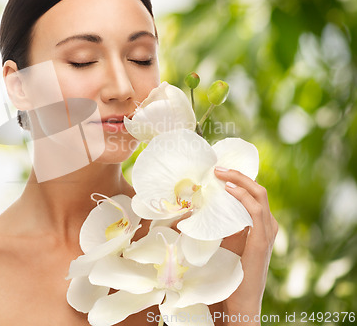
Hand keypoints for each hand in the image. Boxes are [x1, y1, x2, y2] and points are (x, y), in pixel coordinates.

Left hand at [213, 167, 277, 324]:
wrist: (242, 298)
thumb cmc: (232, 270)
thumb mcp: (226, 241)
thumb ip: (221, 225)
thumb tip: (198, 207)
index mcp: (262, 223)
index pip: (254, 193)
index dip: (239, 178)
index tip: (220, 170)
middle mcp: (269, 224)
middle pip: (258, 189)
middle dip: (238, 174)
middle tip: (217, 167)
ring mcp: (268, 231)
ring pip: (259, 194)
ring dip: (239, 180)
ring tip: (220, 173)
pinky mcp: (262, 239)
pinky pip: (255, 210)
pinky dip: (243, 196)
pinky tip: (229, 189)